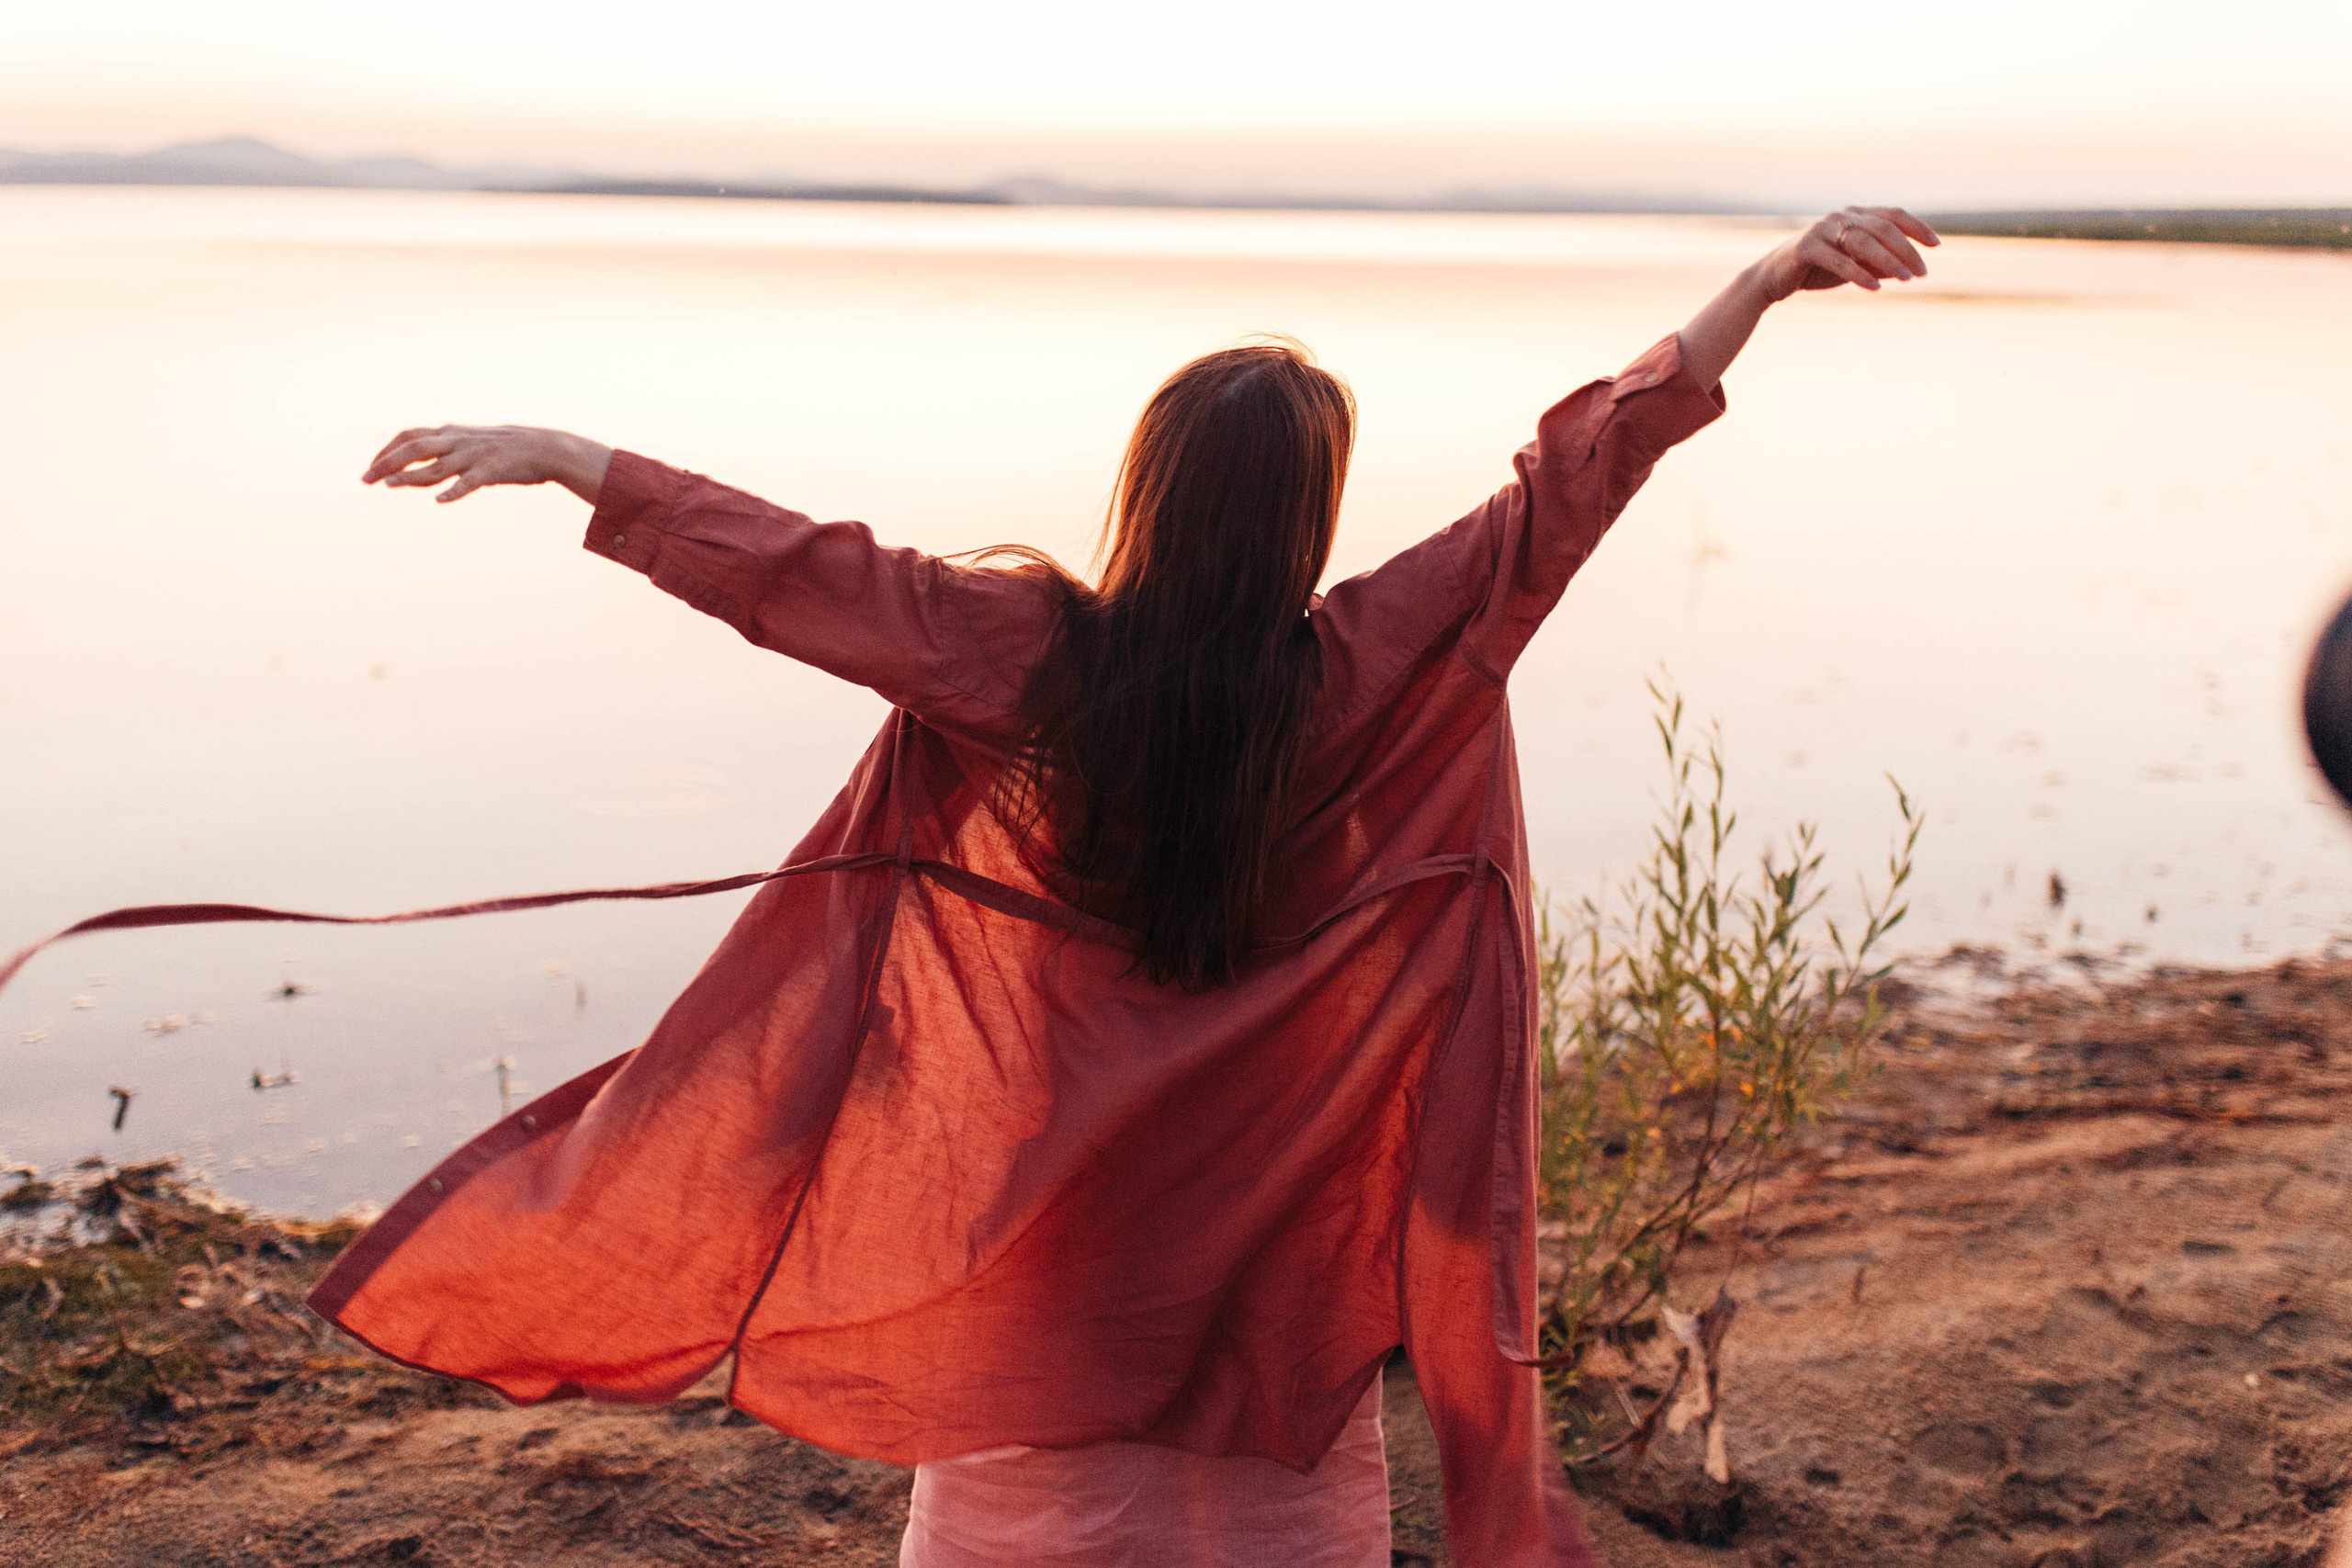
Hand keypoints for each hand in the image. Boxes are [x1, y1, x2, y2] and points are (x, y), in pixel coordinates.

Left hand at [361, 424, 611, 504]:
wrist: (546, 448)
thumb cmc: (507, 450)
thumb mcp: (471, 444)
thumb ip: (446, 452)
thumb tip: (420, 467)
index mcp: (451, 434)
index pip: (408, 437)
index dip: (386, 451)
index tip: (370, 468)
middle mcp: (457, 441)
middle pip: (413, 448)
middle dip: (386, 463)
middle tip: (365, 480)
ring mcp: (473, 455)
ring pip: (436, 466)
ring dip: (411, 475)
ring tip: (390, 485)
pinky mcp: (491, 470)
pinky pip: (470, 482)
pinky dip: (454, 490)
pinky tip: (440, 501)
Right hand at [1751, 206, 1940, 301]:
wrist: (1770, 279)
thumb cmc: (1814, 271)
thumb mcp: (1852, 267)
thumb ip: (1877, 264)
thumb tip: (1907, 269)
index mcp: (1853, 216)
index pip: (1893, 215)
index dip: (1917, 228)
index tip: (1936, 246)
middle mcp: (1840, 217)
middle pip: (1883, 228)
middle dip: (1907, 250)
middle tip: (1922, 273)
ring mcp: (1822, 229)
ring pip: (1863, 241)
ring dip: (1889, 261)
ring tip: (1907, 280)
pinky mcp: (1806, 247)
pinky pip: (1839, 260)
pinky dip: (1859, 274)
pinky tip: (1875, 289)